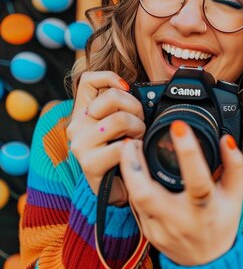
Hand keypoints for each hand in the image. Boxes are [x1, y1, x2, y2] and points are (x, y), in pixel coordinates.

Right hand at [67, 71, 145, 204]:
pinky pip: (121, 147)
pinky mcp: (90, 164)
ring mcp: (81, 145)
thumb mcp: (122, 123)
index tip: (127, 88)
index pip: (88, 80)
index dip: (110, 78)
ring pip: (118, 120)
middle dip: (135, 108)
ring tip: (138, 139)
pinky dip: (135, 149)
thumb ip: (121, 105)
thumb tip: (130, 88)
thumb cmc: (124, 154)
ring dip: (138, 129)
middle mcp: (76, 126)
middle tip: (140, 124)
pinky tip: (134, 154)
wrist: (121, 190)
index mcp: (83, 113)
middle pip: (111, 98)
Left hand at [120, 121, 242, 265]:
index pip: (197, 180)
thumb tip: (226, 139)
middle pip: (146, 194)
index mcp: (205, 210)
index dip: (189, 152)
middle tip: (133, 140)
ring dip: (128, 170)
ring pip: (134, 198)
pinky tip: (133, 169)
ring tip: (130, 149)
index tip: (179, 126)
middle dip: (134, 164)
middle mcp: (180, 221)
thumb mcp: (235, 195)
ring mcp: (160, 229)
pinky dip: (131, 184)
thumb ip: (234, 166)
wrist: (207, 263)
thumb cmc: (221, 223)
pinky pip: (134, 204)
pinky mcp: (147, 232)